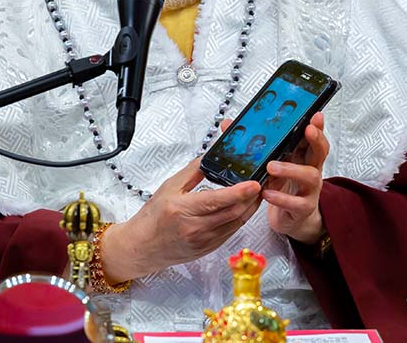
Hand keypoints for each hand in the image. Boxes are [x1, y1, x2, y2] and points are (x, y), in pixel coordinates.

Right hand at [101, 158, 261, 282]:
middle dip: (252, 197)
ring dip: (249, 207)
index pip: (217, 201)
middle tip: (263, 181)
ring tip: (257, 192)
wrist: (143, 247)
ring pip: (236, 223)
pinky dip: (240, 218)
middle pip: (233, 213)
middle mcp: (195, 229)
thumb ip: (192, 172)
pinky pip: (231, 231)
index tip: (254, 184)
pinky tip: (243, 207)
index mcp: (183, 210)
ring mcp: (204, 241)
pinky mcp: (209, 249)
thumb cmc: (153, 217)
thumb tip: (212, 157)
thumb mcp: (168, 187)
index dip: (239, 192)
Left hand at [263, 112, 329, 244]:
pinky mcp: (303, 208)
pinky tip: (267, 193)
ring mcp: (310, 190)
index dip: (316, 125)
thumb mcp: (270, 163)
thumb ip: (251, 143)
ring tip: (272, 167)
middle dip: (315, 139)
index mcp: (302, 156)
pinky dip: (281, 198)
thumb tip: (229, 125)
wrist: (291, 218)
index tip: (314, 114)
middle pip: (320, 152)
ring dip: (291, 170)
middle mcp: (310, 170)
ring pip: (310, 176)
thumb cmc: (282, 187)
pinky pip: (296, 203)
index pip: (312, 137)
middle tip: (306, 130)